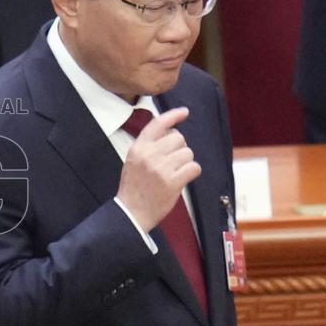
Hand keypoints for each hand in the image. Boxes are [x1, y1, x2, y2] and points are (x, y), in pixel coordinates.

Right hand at [116, 107, 201, 231]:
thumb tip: (171, 132)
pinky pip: (194, 167)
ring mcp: (161, 168)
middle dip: (179, 149)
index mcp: (138, 148)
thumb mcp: (133, 161)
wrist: (131, 212)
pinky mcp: (173, 182)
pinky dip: (191, 173)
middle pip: (178, 138)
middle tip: (171, 162)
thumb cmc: (134, 187)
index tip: (184, 112)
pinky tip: (181, 179)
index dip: (173, 116)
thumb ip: (149, 146)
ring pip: (188, 153)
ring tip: (173, 173)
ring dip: (185, 162)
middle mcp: (149, 155)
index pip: (157, 124)